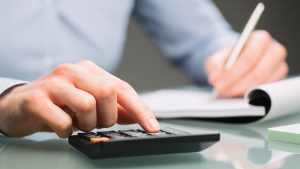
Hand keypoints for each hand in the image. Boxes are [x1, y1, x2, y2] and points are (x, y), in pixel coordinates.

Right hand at [0, 60, 159, 137]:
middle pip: (108, 92)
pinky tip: (62, 127)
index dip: (140, 109)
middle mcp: (73, 71)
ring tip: (76, 123)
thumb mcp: (90, 104)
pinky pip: (63, 121)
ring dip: (86, 123)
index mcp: (90, 70)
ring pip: (88, 105)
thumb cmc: (59, 104)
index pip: (122, 88)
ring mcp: (54, 83)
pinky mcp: (37, 98)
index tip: (152, 127)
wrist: (20, 105)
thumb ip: (113, 108)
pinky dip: (66, 130)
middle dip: (107, 116)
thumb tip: (137, 116)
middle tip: (95, 123)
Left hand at [205, 30, 287, 97]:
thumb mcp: (216, 58)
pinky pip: (266, 92)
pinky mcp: (278, 81)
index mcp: (260, 39)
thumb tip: (215, 79)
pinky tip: (237, 96)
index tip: (219, 83)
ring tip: (226, 94)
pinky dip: (250, 95)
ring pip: (262, 84)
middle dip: (237, 85)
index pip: (250, 57)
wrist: (235, 62)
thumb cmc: (228, 59)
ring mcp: (279, 67)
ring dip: (242, 91)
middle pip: (258, 73)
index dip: (233, 72)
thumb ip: (214, 66)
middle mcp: (275, 52)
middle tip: (222, 91)